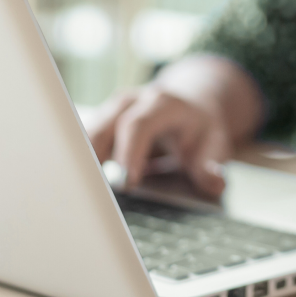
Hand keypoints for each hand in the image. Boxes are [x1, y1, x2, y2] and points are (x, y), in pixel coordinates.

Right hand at [86, 87, 230, 195]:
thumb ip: (212, 166)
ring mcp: (112, 111)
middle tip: (95, 194)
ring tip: (82, 194)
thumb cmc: (200, 129)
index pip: (139, 125)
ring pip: (88, 134)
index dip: (130, 153)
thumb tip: (215, 184)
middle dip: (97, 160)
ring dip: (83, 163)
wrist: (192, 107)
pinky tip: (80, 188)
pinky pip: (84, 142)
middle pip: (105, 127)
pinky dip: (82, 164)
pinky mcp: (101, 123)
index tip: (127, 183)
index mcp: (162, 103)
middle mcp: (132, 102)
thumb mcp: (214, 144)